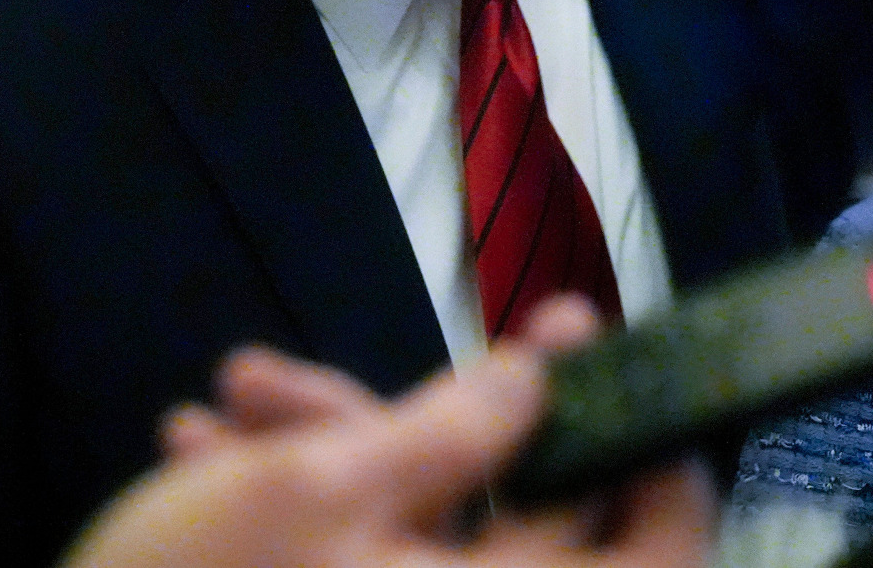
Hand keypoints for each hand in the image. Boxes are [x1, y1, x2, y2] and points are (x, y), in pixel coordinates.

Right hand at [62, 299, 713, 567]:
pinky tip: (204, 457)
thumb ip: (453, 426)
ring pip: (428, 538)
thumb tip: (544, 375)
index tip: (587, 353)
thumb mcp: (318, 490)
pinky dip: (311, 517)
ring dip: (346, 452)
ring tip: (236, 391)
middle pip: (528, 518)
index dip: (650, 441)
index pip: (669, 538)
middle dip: (444, 416)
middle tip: (412, 332)